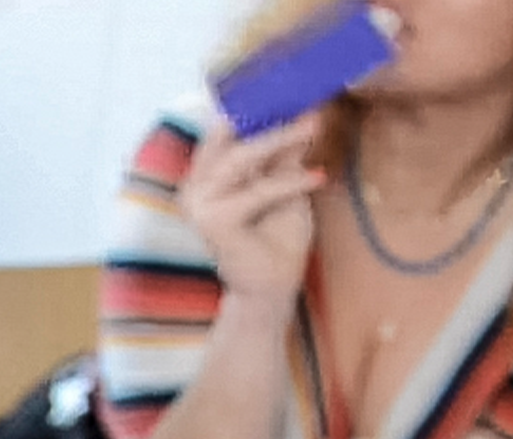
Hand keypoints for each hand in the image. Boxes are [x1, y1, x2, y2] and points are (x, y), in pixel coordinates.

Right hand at [181, 115, 323, 308]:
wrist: (271, 285)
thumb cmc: (275, 235)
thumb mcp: (286, 180)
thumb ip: (286, 149)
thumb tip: (304, 105)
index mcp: (205, 173)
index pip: (223, 126)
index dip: (252, 100)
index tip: (290, 79)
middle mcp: (194, 186)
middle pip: (225, 133)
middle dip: (266, 113)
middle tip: (305, 96)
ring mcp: (199, 206)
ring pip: (238, 159)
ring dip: (278, 139)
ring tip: (313, 127)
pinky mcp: (213, 224)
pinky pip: (256, 192)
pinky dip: (289, 183)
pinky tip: (318, 177)